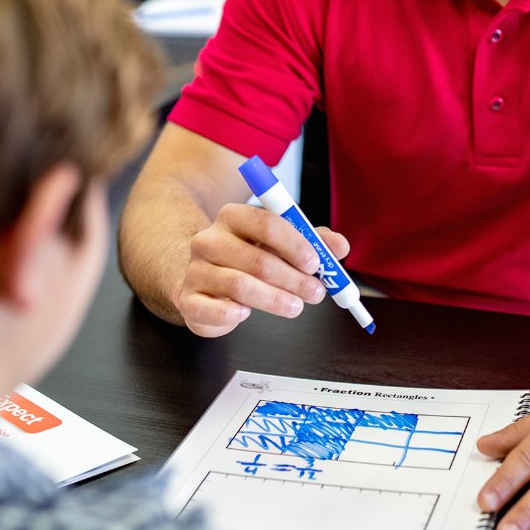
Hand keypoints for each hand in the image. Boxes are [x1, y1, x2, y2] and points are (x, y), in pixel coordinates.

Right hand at [172, 202, 350, 337]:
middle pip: (256, 259)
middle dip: (293, 279)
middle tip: (316, 292)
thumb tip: (341, 247)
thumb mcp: (280, 243)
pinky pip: (207, 309)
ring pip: (239, 285)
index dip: (295, 244)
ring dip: (274, 299)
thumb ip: (313, 241)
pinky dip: (230, 314)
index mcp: (234, 216)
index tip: (315, 263)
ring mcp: (196, 269)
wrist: (203, 276)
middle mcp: (210, 239)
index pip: (266, 223)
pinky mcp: (188, 299)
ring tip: (295, 307)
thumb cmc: (248, 256)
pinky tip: (245, 314)